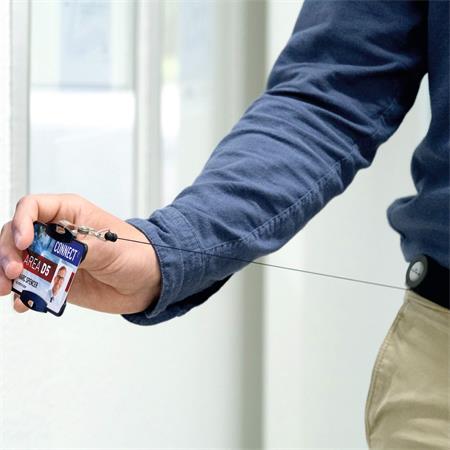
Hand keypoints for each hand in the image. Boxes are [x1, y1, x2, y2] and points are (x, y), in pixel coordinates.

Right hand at [0, 194, 160, 314]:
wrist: (147, 282)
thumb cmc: (137, 255)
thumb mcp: (112, 249)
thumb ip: (84, 249)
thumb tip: (59, 252)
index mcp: (71, 213)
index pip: (33, 207)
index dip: (22, 222)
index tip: (24, 243)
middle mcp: (57, 233)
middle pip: (16, 234)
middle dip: (8, 252)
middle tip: (14, 272)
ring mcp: (55, 257)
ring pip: (18, 260)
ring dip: (8, 274)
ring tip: (9, 289)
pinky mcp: (56, 279)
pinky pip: (31, 285)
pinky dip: (23, 294)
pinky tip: (24, 303)